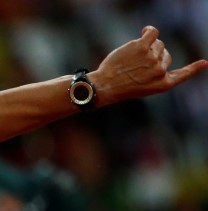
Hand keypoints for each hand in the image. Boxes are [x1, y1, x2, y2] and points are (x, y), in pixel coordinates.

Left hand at [90, 25, 206, 104]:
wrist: (105, 86)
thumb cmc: (121, 86)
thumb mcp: (143, 86)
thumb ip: (154, 73)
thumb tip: (159, 52)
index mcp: (163, 84)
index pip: (182, 75)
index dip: (193, 69)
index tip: (204, 63)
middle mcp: (161, 71)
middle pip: (165, 53)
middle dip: (153, 55)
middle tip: (135, 66)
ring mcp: (152, 58)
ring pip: (158, 44)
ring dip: (147, 46)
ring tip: (132, 58)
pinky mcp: (142, 47)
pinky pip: (153, 33)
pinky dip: (150, 30)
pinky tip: (145, 31)